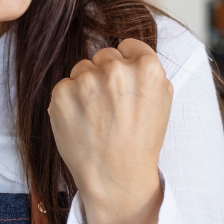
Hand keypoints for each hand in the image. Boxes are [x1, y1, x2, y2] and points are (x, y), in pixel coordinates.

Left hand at [49, 39, 172, 223]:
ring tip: (96, 117)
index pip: (129, 45)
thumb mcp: (162, 102)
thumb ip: (148, 71)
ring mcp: (86, 80)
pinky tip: (81, 122)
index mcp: (147, 68)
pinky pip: (64, 86)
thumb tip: (130, 50)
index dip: (127, 64)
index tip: (125, 83)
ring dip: (86, 87)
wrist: (115, 178)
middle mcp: (116, 69)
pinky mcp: (61, 93)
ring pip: (82, 69)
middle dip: (105, 75)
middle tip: (111, 106)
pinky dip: (69, 101)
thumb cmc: (140, 142)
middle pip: (104, 55)